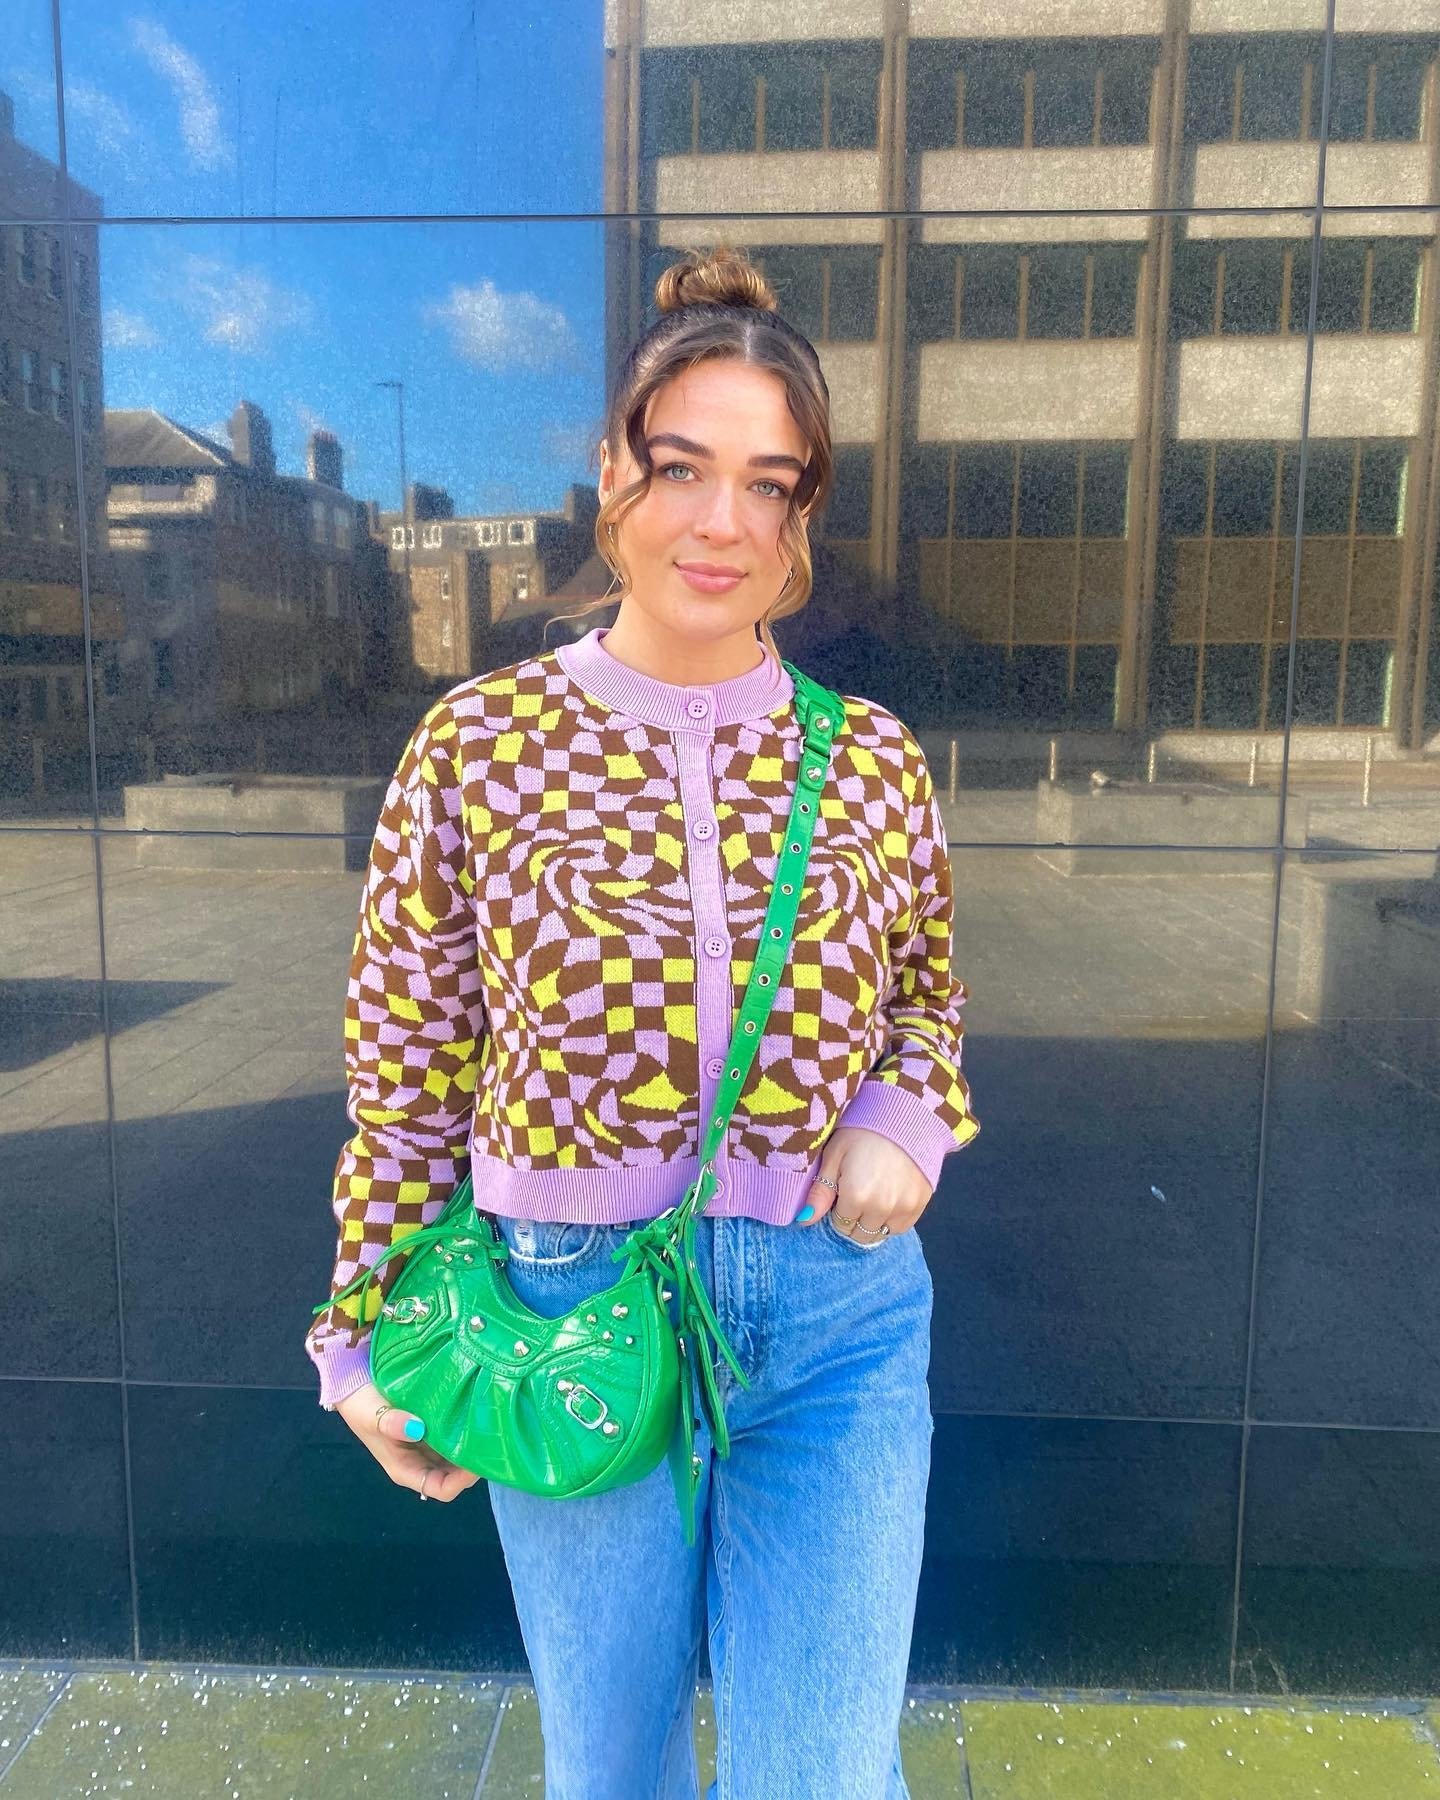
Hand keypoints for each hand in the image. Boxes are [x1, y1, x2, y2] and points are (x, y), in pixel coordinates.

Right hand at [335, 1381, 478, 1502]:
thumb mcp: (372, 1415)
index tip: (477, 1462)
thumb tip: (416, 1428)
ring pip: (457, 1455)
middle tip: (491, 1442)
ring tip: (488, 1428)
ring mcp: (427, 1445)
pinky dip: (465, 1430)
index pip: (440, 1488)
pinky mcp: (431, 1427)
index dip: (461, 1481)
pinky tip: (476, 1414)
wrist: (354, 1385)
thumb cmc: (361, 1407)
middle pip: (454, 1474)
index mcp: (406, 1469)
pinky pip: (453, 1435)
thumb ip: (392, 1423)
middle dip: (474, 1464)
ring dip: (472, 1446)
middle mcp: (420, 1461)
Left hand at [795, 1126, 933, 1239]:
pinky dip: (892, 1220)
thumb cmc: (863, 1131)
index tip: (840, 1193)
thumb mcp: (835, 1155)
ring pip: (881, 1234)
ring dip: (872, 1222)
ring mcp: (905, 1207)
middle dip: (853, 1220)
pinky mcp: (921, 1203)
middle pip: (860, 1234)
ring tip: (872, 1196)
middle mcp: (882, 1208)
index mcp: (856, 1197)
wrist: (905, 1114)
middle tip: (854, 1194)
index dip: (836, 1210)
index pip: (840, 1224)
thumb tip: (803, 1221)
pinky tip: (888, 1199)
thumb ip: (820, 1192)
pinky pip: (902, 1227)